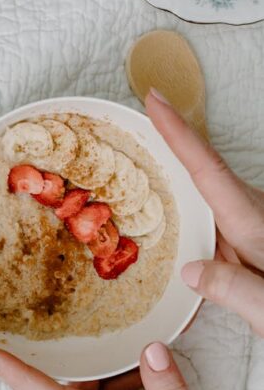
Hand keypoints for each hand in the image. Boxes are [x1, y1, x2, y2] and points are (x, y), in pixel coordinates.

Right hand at [146, 89, 263, 336]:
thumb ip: (233, 290)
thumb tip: (189, 271)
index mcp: (253, 226)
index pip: (208, 171)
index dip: (180, 135)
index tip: (156, 100)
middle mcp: (251, 216)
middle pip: (203, 172)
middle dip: (171, 140)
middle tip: (137, 111)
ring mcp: (250, 225)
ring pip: (206, 193)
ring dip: (174, 172)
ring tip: (138, 152)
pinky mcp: (249, 238)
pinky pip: (210, 212)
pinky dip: (185, 200)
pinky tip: (167, 205)